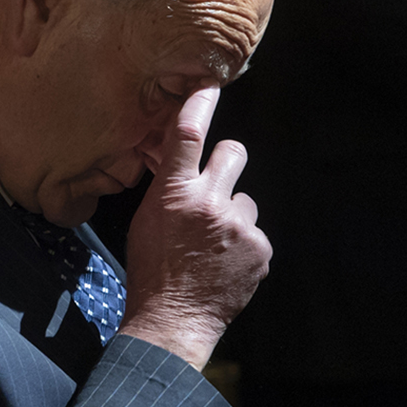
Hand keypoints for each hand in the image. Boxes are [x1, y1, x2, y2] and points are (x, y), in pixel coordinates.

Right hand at [117, 87, 271, 371]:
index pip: (188, 136)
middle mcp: (209, 202)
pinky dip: (242, 246)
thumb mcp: (146, 221)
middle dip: (227, 161)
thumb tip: (173, 162)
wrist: (172, 320)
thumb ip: (167, 189)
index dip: (200, 104)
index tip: (209, 86)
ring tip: (212, 245)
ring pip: (245, 200)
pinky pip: (254, 234)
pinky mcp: (260, 248)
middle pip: (232, 153)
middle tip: (214, 186)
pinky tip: (224, 263)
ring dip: (232, 216)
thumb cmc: (150, 271)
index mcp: (174, 194)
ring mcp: (238, 226)